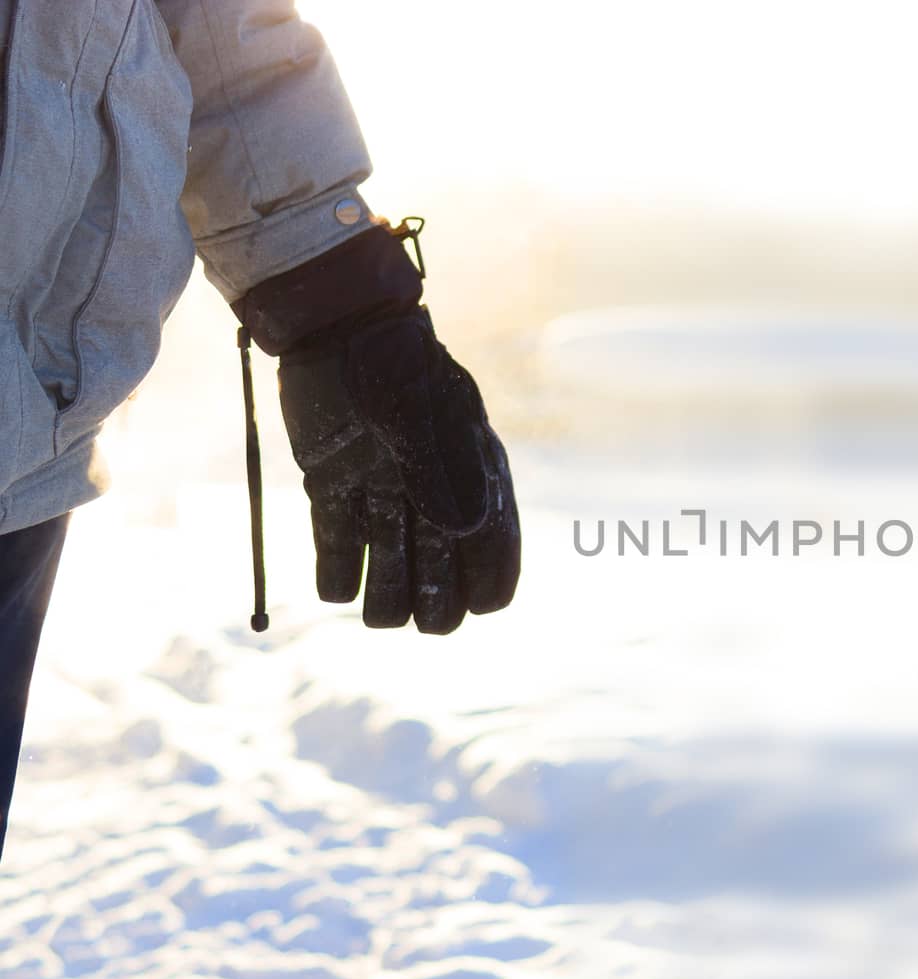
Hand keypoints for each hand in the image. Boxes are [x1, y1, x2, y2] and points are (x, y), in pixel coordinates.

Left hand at [235, 227, 519, 632]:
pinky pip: (338, 543)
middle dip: (436, 603)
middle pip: (441, 568)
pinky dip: (338, 574)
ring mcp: (380, 490)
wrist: (335, 330)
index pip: (492, 544)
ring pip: (389, 564)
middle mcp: (429, 490)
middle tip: (425, 619)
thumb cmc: (393, 369)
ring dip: (386, 597)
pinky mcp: (333, 485)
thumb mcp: (421, 423)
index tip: (481, 608)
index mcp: (468, 474)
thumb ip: (441, 476)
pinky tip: (337, 590)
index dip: (490, 583)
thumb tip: (466, 533)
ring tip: (376, 613)